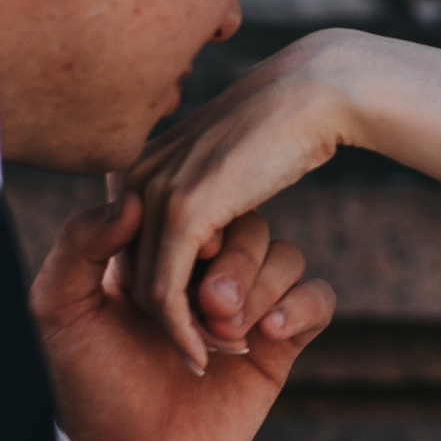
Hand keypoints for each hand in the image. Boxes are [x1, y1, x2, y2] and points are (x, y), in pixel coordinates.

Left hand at [32, 191, 333, 440]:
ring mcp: (246, 309)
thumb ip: (79, 244)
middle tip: (209, 306)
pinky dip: (301, 306)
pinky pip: (316, 299)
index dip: (201, 217)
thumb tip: (130, 198)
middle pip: (251, 225)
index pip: (200, 201)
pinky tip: (269, 334)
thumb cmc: (82, 387)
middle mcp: (206, 274)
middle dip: (236, 261)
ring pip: (287, 257)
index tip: (188, 245)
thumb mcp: (58, 310)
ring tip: (229, 332)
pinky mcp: (279, 346)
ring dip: (262, 288)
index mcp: (159, 253)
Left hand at [124, 30, 440, 365]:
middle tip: (219, 342)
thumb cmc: (274, 125)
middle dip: (173, 324)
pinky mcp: (188, 210)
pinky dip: (186, 334)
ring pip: (148, 291)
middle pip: (131, 278)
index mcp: (133, 168)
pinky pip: (167, 293)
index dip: (163, 295)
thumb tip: (151, 232)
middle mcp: (134, 179)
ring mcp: (156, 193)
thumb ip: (183, 194)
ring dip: (189, 332)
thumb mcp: (214, 161)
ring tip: (230, 340)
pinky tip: (223, 349)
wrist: (316, 91)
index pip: (124, 255)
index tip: (207, 316)